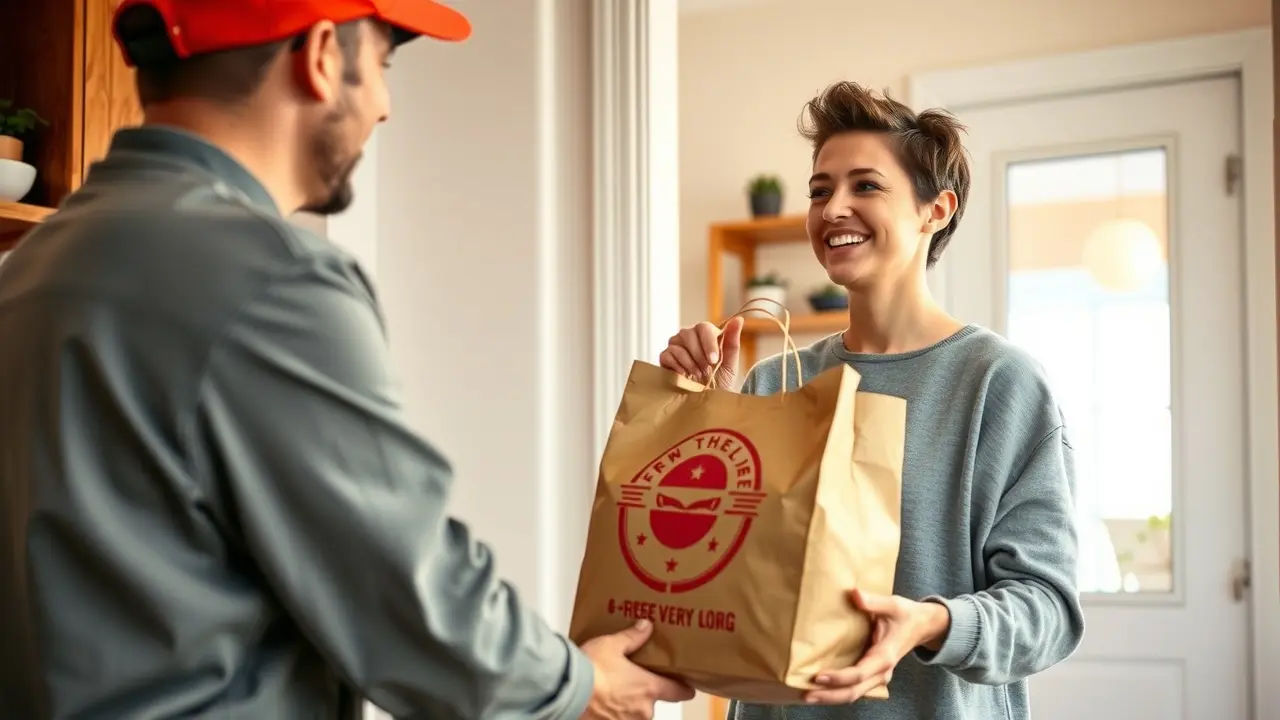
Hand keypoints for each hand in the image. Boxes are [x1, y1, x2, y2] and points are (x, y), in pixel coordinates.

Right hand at [579, 620, 695, 719]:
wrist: (567, 691)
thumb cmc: (591, 669)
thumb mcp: (612, 645)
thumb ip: (632, 637)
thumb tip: (646, 627)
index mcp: (649, 688)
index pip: (680, 692)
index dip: (684, 688)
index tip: (685, 684)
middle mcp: (643, 710)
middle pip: (653, 702)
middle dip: (644, 693)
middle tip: (631, 680)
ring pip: (635, 714)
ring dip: (627, 704)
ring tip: (612, 690)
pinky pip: (617, 719)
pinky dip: (612, 713)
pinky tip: (601, 702)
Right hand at [658, 316, 743, 387]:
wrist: (707, 401)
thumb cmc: (719, 381)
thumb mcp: (730, 364)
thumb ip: (732, 342)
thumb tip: (739, 320)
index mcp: (706, 335)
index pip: (703, 327)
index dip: (708, 343)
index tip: (713, 360)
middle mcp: (689, 337)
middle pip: (688, 333)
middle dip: (698, 355)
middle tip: (706, 371)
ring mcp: (676, 346)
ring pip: (677, 344)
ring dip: (689, 362)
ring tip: (698, 375)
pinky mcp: (665, 357)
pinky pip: (667, 354)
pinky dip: (677, 366)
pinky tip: (685, 376)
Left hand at [803, 589, 950, 704]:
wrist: (923, 626)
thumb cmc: (906, 615)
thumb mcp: (893, 605)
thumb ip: (873, 602)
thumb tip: (855, 594)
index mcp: (885, 657)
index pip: (859, 674)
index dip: (839, 678)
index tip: (818, 677)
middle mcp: (881, 672)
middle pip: (854, 692)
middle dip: (829, 696)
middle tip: (806, 695)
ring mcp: (878, 676)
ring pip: (854, 694)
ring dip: (831, 697)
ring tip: (808, 696)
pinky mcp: (873, 674)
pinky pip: (855, 688)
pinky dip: (838, 691)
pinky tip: (821, 689)